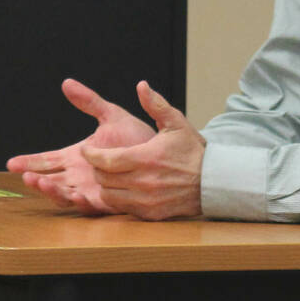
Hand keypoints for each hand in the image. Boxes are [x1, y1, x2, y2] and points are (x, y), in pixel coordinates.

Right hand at [6, 78, 155, 212]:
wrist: (163, 155)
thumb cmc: (137, 137)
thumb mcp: (111, 115)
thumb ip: (89, 101)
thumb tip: (67, 83)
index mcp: (76, 156)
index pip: (46, 160)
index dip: (29, 162)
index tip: (11, 163)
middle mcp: (79, 175)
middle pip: (49, 179)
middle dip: (34, 178)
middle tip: (23, 175)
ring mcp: (90, 189)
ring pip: (63, 194)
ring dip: (50, 190)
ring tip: (40, 183)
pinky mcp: (106, 201)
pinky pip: (88, 206)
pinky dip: (77, 201)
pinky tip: (73, 195)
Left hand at [79, 81, 204, 220]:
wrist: (213, 182)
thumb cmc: (192, 151)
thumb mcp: (176, 123)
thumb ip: (156, 105)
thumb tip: (141, 86)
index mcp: (146, 158)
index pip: (105, 160)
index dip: (91, 155)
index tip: (86, 149)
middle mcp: (143, 182)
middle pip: (102, 179)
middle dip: (97, 168)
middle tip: (100, 161)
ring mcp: (146, 201)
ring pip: (109, 195)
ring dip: (106, 185)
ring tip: (110, 174)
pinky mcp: (150, 214)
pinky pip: (123, 208)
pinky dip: (119, 198)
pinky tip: (125, 187)